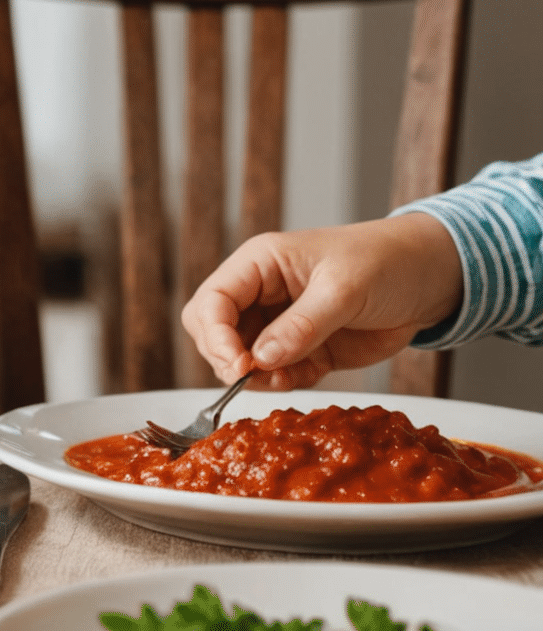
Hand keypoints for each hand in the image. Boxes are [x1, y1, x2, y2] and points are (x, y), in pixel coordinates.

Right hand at [181, 213, 462, 389]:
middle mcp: (261, 293)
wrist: (432, 277)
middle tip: (252, 376)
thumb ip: (302, 325)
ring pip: (239, 356)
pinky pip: (274, 373)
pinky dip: (279, 382)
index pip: (212, 300)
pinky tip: (298, 379)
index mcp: (260, 264)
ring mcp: (279, 323)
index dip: (215, 335)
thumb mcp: (344, 289)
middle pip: (212, 329)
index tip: (238, 366)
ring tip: (283, 379)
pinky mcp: (303, 349)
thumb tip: (260, 359)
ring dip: (253, 375)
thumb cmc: (387, 262)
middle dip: (226, 356)